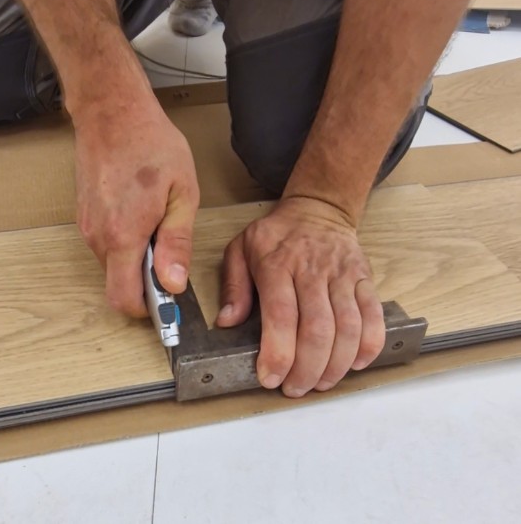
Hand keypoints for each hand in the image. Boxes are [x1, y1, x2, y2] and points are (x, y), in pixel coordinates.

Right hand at [74, 97, 199, 316]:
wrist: (111, 112)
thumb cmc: (149, 144)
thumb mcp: (182, 193)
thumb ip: (177, 242)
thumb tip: (174, 282)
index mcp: (124, 235)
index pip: (124, 299)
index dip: (148, 309)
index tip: (168, 302)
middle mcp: (98, 237)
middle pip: (118, 285)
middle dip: (145, 282)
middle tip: (169, 255)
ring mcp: (87, 227)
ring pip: (112, 266)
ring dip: (136, 259)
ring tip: (156, 224)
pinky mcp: (84, 218)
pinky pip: (106, 246)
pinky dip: (125, 243)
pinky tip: (140, 214)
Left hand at [217, 196, 384, 396]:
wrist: (317, 209)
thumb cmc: (275, 235)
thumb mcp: (240, 250)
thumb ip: (233, 286)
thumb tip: (226, 322)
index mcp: (277, 264)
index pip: (281, 314)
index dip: (278, 352)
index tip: (270, 377)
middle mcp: (312, 270)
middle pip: (317, 328)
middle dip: (307, 368)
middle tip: (295, 389)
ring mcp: (342, 275)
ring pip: (348, 327)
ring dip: (336, 364)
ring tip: (320, 383)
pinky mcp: (364, 279)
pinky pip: (373, 315)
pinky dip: (369, 345)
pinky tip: (355, 364)